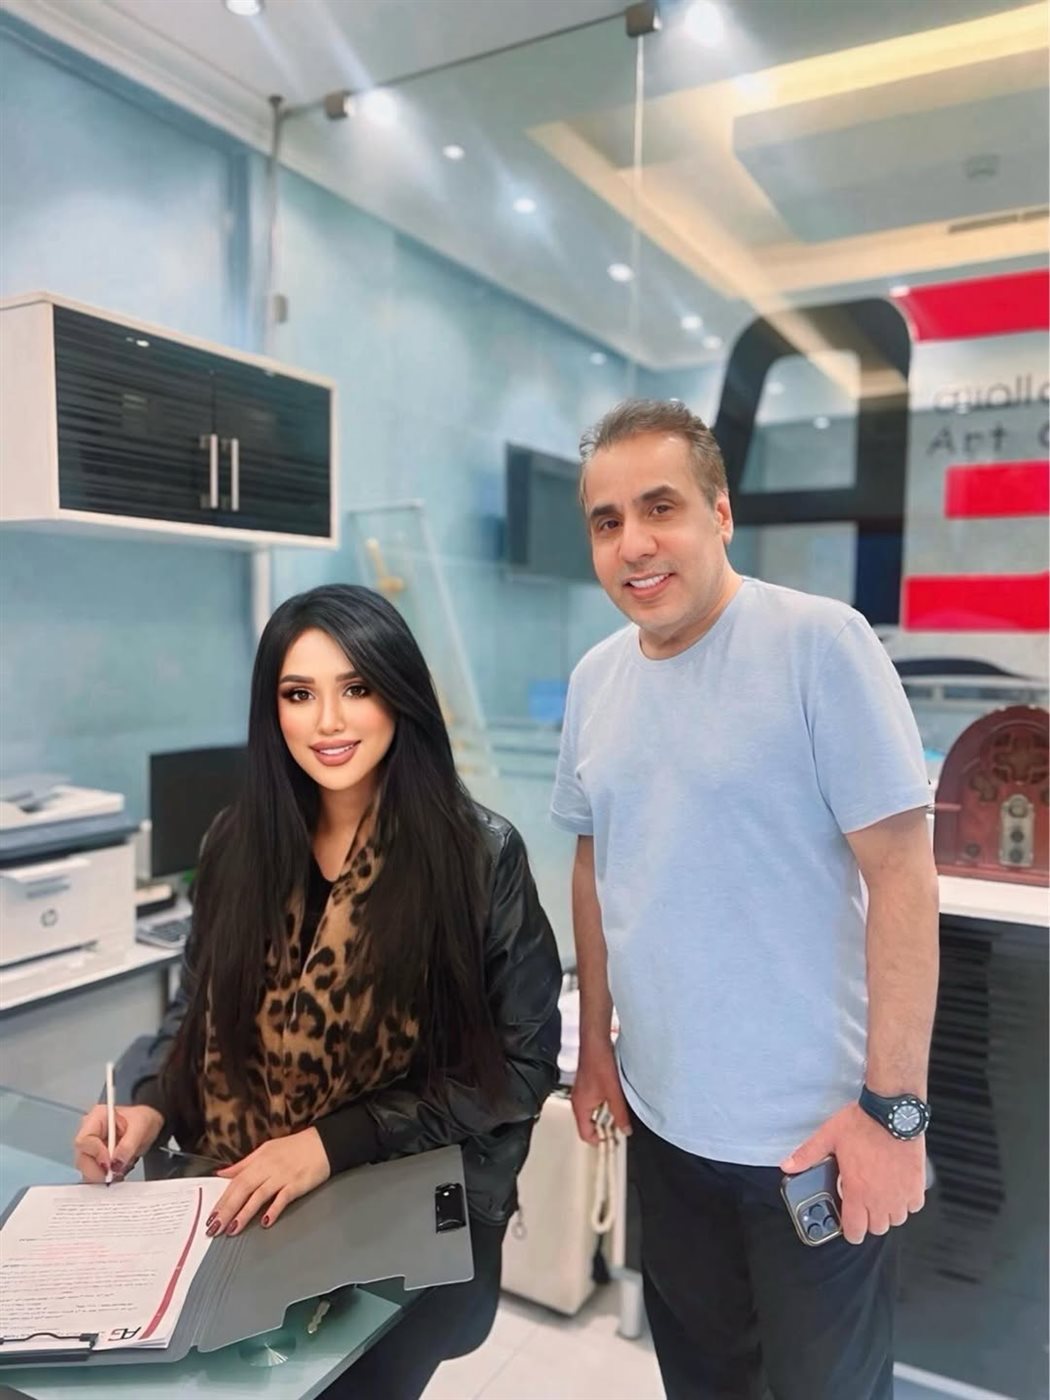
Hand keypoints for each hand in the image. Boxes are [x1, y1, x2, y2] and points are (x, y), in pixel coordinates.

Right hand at [74, 1103, 163, 1182]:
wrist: (147, 1125)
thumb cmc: (142, 1119)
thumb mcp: (141, 1127)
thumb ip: (128, 1145)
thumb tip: (116, 1163)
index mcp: (97, 1117)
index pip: (85, 1140)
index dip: (96, 1154)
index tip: (110, 1164)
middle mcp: (89, 1132)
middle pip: (82, 1158)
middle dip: (97, 1170)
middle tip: (114, 1174)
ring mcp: (90, 1147)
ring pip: (85, 1169)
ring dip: (101, 1175)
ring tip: (119, 1171)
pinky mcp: (94, 1159)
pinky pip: (93, 1174)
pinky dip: (104, 1177)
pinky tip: (117, 1173)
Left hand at [208, 1129, 330, 1235]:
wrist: (323, 1142)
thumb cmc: (294, 1147)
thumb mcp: (266, 1150)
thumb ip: (243, 1164)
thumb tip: (222, 1173)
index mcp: (258, 1160)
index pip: (235, 1182)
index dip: (222, 1200)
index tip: (210, 1216)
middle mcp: (268, 1168)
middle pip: (243, 1190)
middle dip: (227, 1210)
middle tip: (215, 1228)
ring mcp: (282, 1176)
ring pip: (259, 1196)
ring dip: (244, 1213)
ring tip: (232, 1230)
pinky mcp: (297, 1184)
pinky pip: (283, 1198)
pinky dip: (273, 1209)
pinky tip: (265, 1222)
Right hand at [571, 1042, 631, 1144]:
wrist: (596, 1043)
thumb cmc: (599, 1063)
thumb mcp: (614, 1093)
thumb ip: (620, 1114)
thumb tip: (625, 1130)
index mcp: (580, 1107)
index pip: (585, 1134)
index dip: (599, 1141)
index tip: (612, 1141)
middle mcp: (578, 1101)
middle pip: (588, 1125)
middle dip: (603, 1129)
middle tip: (617, 1129)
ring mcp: (581, 1093)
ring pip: (591, 1113)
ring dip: (604, 1115)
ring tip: (617, 1112)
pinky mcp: (586, 1085)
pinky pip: (592, 1102)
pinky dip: (602, 1105)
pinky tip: (614, 1098)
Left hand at [780, 1103, 925, 1245]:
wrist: (892, 1112)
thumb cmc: (863, 1124)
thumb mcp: (828, 1137)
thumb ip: (807, 1154)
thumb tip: (788, 1166)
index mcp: (858, 1191)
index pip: (855, 1230)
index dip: (850, 1231)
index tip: (848, 1225)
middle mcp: (881, 1197)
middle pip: (877, 1228)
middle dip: (868, 1220)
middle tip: (862, 1204)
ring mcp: (901, 1193)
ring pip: (896, 1219)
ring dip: (887, 1212)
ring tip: (879, 1195)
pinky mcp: (917, 1184)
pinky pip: (914, 1206)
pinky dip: (906, 1202)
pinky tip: (897, 1188)